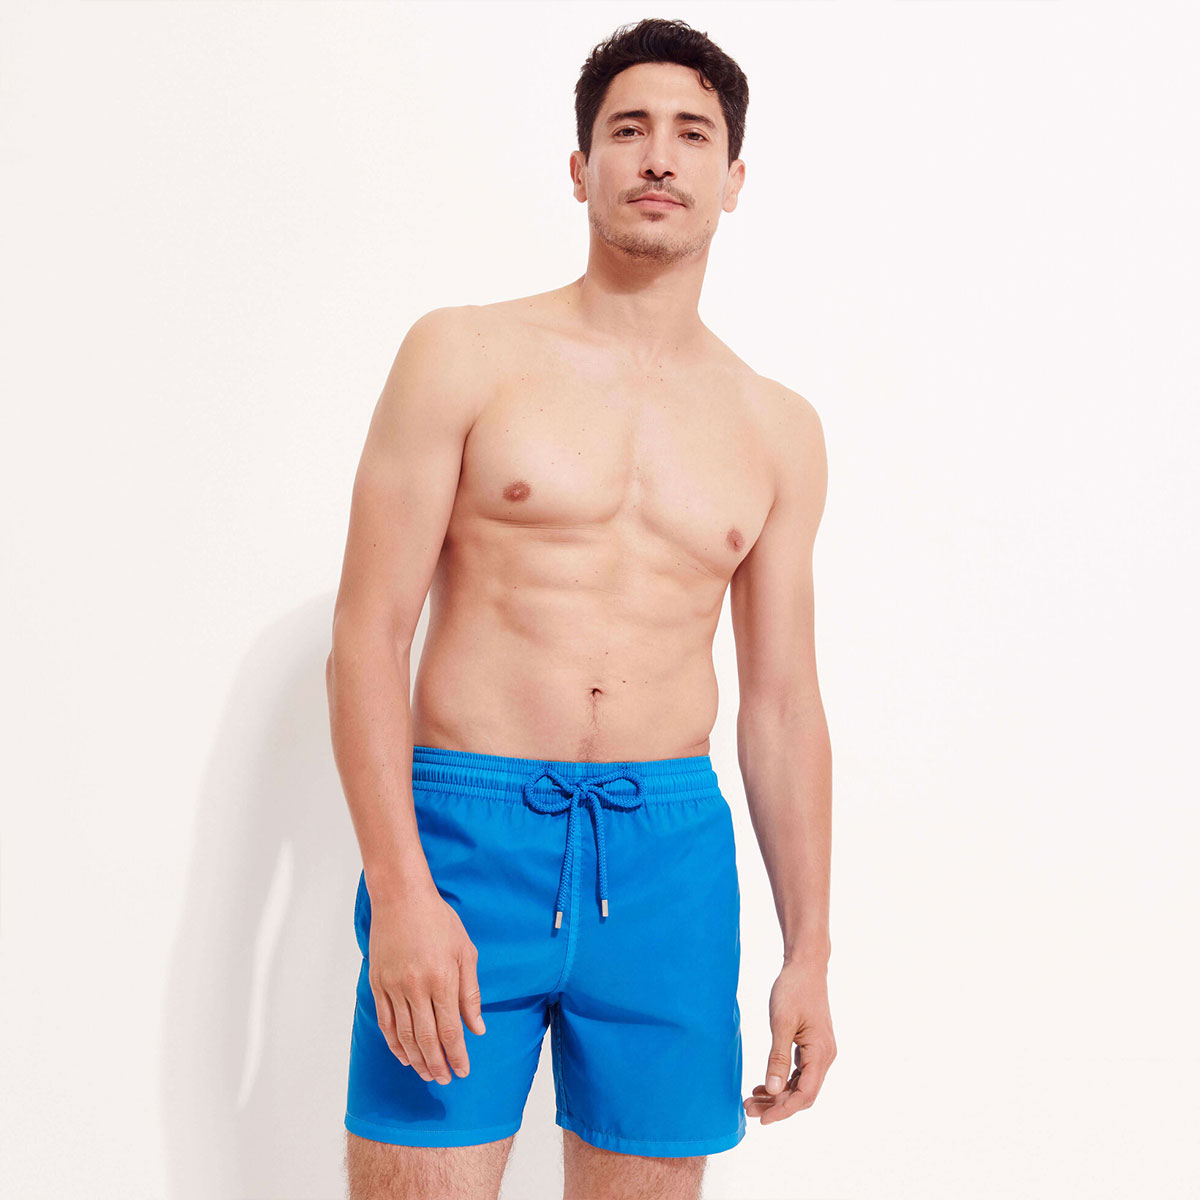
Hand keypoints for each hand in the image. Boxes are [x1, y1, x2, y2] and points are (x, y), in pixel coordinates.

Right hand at [366, 885, 485, 1084]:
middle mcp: (416, 987)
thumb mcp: (464, 952)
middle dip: (437, 1064)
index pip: (450, 1029)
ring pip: (404, 1035)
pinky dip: (394, 1043)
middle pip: (426, 1038)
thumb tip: (477, 1028)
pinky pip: (386, 1022)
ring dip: (416, 1059)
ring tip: (426, 1074)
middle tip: (444, 1080)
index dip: (456, 1055)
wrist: (401, 898)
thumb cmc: (439, 921)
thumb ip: (470, 993)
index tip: (462, 1072)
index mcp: (442, 978)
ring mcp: (393, 986)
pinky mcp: (378, 984)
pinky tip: (403, 1055)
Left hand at [744, 957, 835, 1124]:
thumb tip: (774, 1090)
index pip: (805, 1094)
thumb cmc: (793, 990)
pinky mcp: (812, 1047)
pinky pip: (799, 1073)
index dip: (784, 1110)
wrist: (805, 967)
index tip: (762, 1119)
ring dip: (778, 1096)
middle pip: (803, 1094)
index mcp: (820, 1053)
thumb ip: (778, 1058)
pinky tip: (764, 1086)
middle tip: (749, 1110)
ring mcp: (820, 1052)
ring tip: (752, 1101)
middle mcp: (825, 1057)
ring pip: (800, 1085)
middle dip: (777, 1106)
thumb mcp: (781, 1023)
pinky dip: (783, 1082)